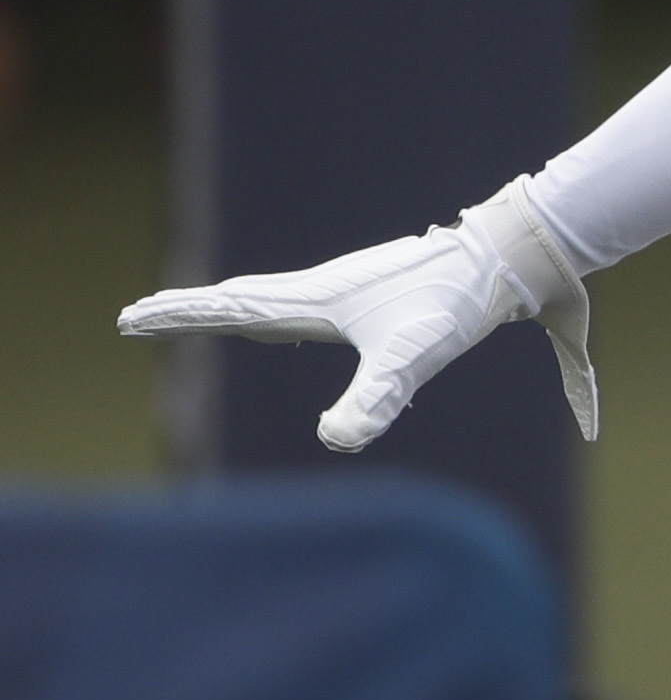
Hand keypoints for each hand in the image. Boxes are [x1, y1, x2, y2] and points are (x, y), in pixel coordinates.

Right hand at [119, 179, 595, 452]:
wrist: (512, 258)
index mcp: (317, 300)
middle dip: (189, 312)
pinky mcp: (377, 294)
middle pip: (240, 300)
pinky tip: (282, 322)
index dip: (180, 317)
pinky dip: (271, 309)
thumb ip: (374, 400)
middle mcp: (326, 288)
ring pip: (271, 298)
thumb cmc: (459, 303)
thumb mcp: (412, 359)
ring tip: (194, 315)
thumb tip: (336, 441)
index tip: (130, 318)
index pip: (232, 308)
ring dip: (227, 307)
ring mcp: (351, 289)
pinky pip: (304, 303)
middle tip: (139, 319)